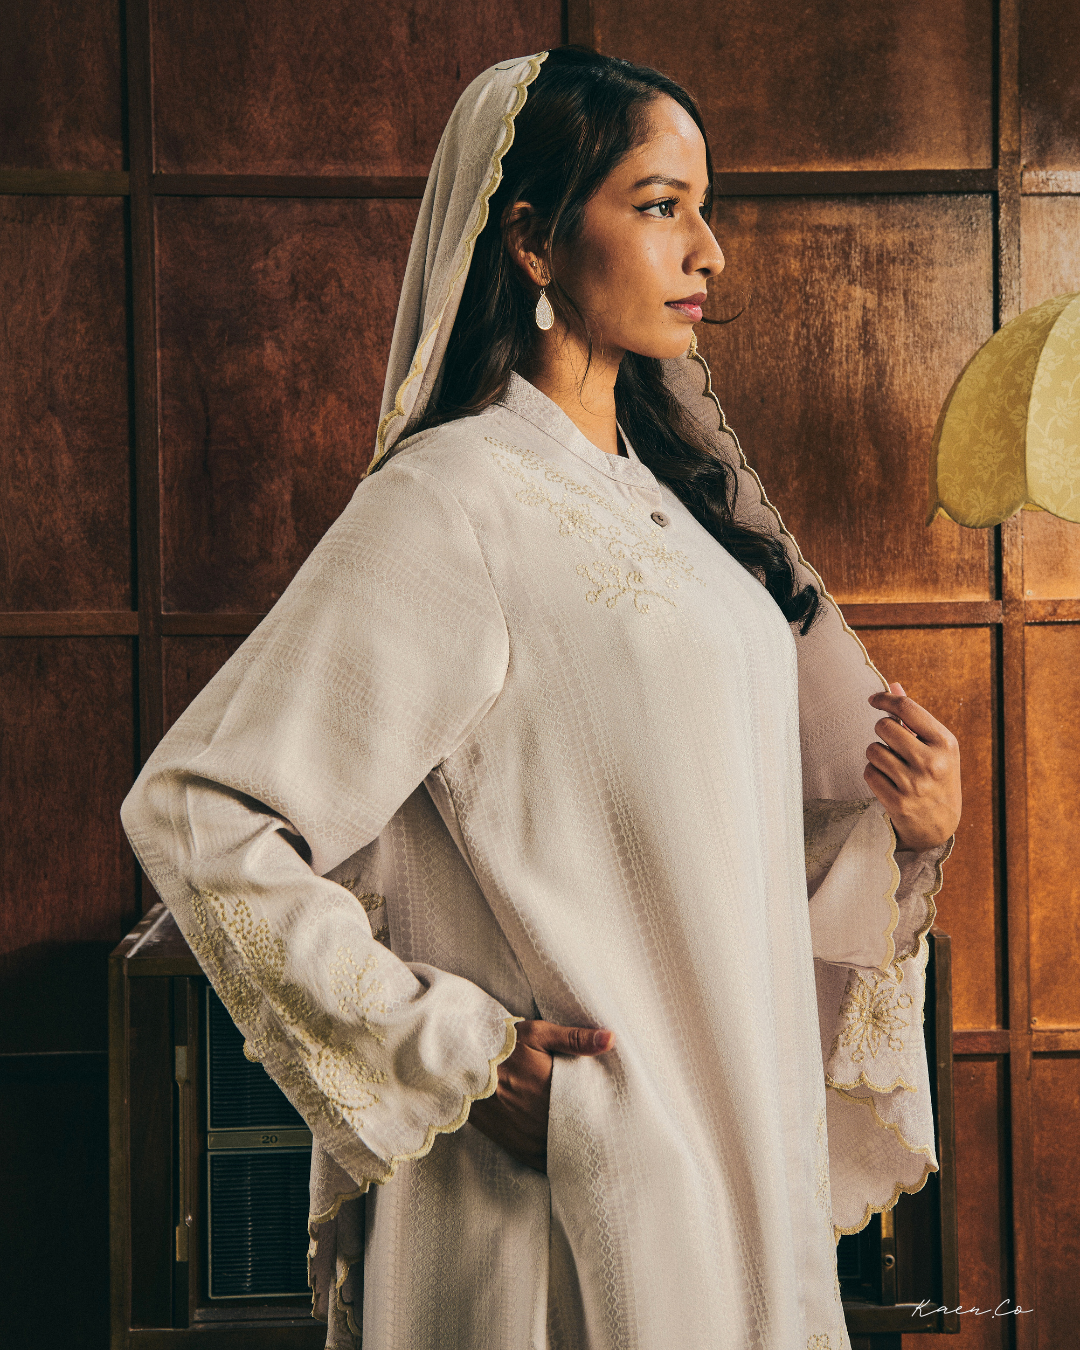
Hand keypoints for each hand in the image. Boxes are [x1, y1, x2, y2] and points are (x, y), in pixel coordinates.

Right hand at [468, 1019, 614, 1171]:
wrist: (460, 1067)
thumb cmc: (502, 1047)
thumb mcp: (538, 1034)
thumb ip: (576, 1039)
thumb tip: (611, 1039)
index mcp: (553, 1093)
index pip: (590, 1117)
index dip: (605, 1122)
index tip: (618, 1123)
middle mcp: (542, 1121)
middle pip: (578, 1139)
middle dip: (592, 1139)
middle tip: (610, 1139)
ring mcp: (527, 1138)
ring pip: (561, 1154)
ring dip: (574, 1152)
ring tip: (591, 1150)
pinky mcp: (514, 1146)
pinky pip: (542, 1162)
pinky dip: (554, 1161)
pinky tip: (565, 1158)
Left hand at [865, 682, 961, 851]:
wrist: (940, 825)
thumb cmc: (936, 777)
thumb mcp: (936, 746)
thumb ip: (914, 717)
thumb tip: (893, 686)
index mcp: (945, 743)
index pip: (907, 708)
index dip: (885, 699)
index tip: (873, 700)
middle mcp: (932, 762)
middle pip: (885, 727)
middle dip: (882, 731)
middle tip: (891, 743)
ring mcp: (915, 784)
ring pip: (873, 750)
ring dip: (877, 755)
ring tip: (892, 765)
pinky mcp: (898, 802)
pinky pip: (869, 773)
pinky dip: (873, 774)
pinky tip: (888, 781)